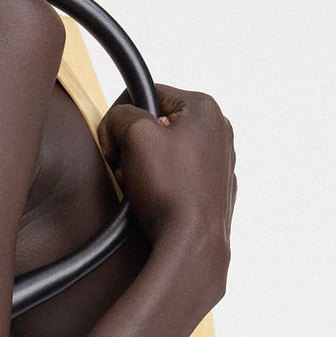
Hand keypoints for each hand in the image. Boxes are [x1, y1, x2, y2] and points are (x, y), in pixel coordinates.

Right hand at [97, 82, 236, 294]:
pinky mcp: (212, 192)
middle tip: (126, 166)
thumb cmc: (171, 188)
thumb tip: (118, 123)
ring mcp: (219, 165)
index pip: (149, 93)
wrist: (192, 243)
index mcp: (206, 110)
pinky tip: (154, 200)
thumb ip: (120, 115)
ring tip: (139, 186)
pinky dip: (159, 185)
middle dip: (133, 145)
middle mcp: (219, 133)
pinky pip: (175, 178)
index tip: (116, 140)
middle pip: (156, 124)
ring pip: (164, 152)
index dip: (123, 115)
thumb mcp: (134, 135)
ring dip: (142, 167)